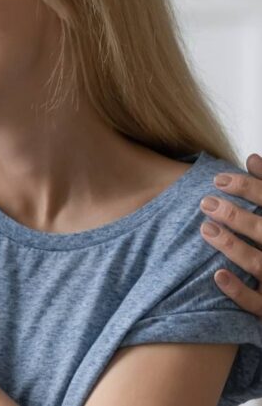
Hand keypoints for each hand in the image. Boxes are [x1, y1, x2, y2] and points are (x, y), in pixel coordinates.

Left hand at [199, 153, 261, 315]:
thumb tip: (252, 157)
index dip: (248, 187)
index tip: (216, 179)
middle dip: (236, 216)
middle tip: (205, 203)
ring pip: (260, 264)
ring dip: (233, 247)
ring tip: (205, 229)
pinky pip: (258, 303)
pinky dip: (239, 290)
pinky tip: (217, 275)